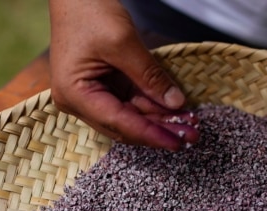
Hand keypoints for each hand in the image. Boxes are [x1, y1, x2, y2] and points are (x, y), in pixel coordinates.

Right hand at [48, 0, 198, 150]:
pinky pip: (130, 104)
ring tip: (190, 125)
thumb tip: (176, 104)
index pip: (118, 122)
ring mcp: (90, 96)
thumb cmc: (90, 11)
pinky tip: (176, 111)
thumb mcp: (123, 42)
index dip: (150, 134)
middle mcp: (79, 101)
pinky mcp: (103, 88)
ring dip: (159, 121)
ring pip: (130, 117)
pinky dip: (153, 107)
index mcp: (75, 94)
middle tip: (191, 135)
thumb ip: (149, 76)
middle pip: (124, 126)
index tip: (178, 142)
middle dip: (159, 131)